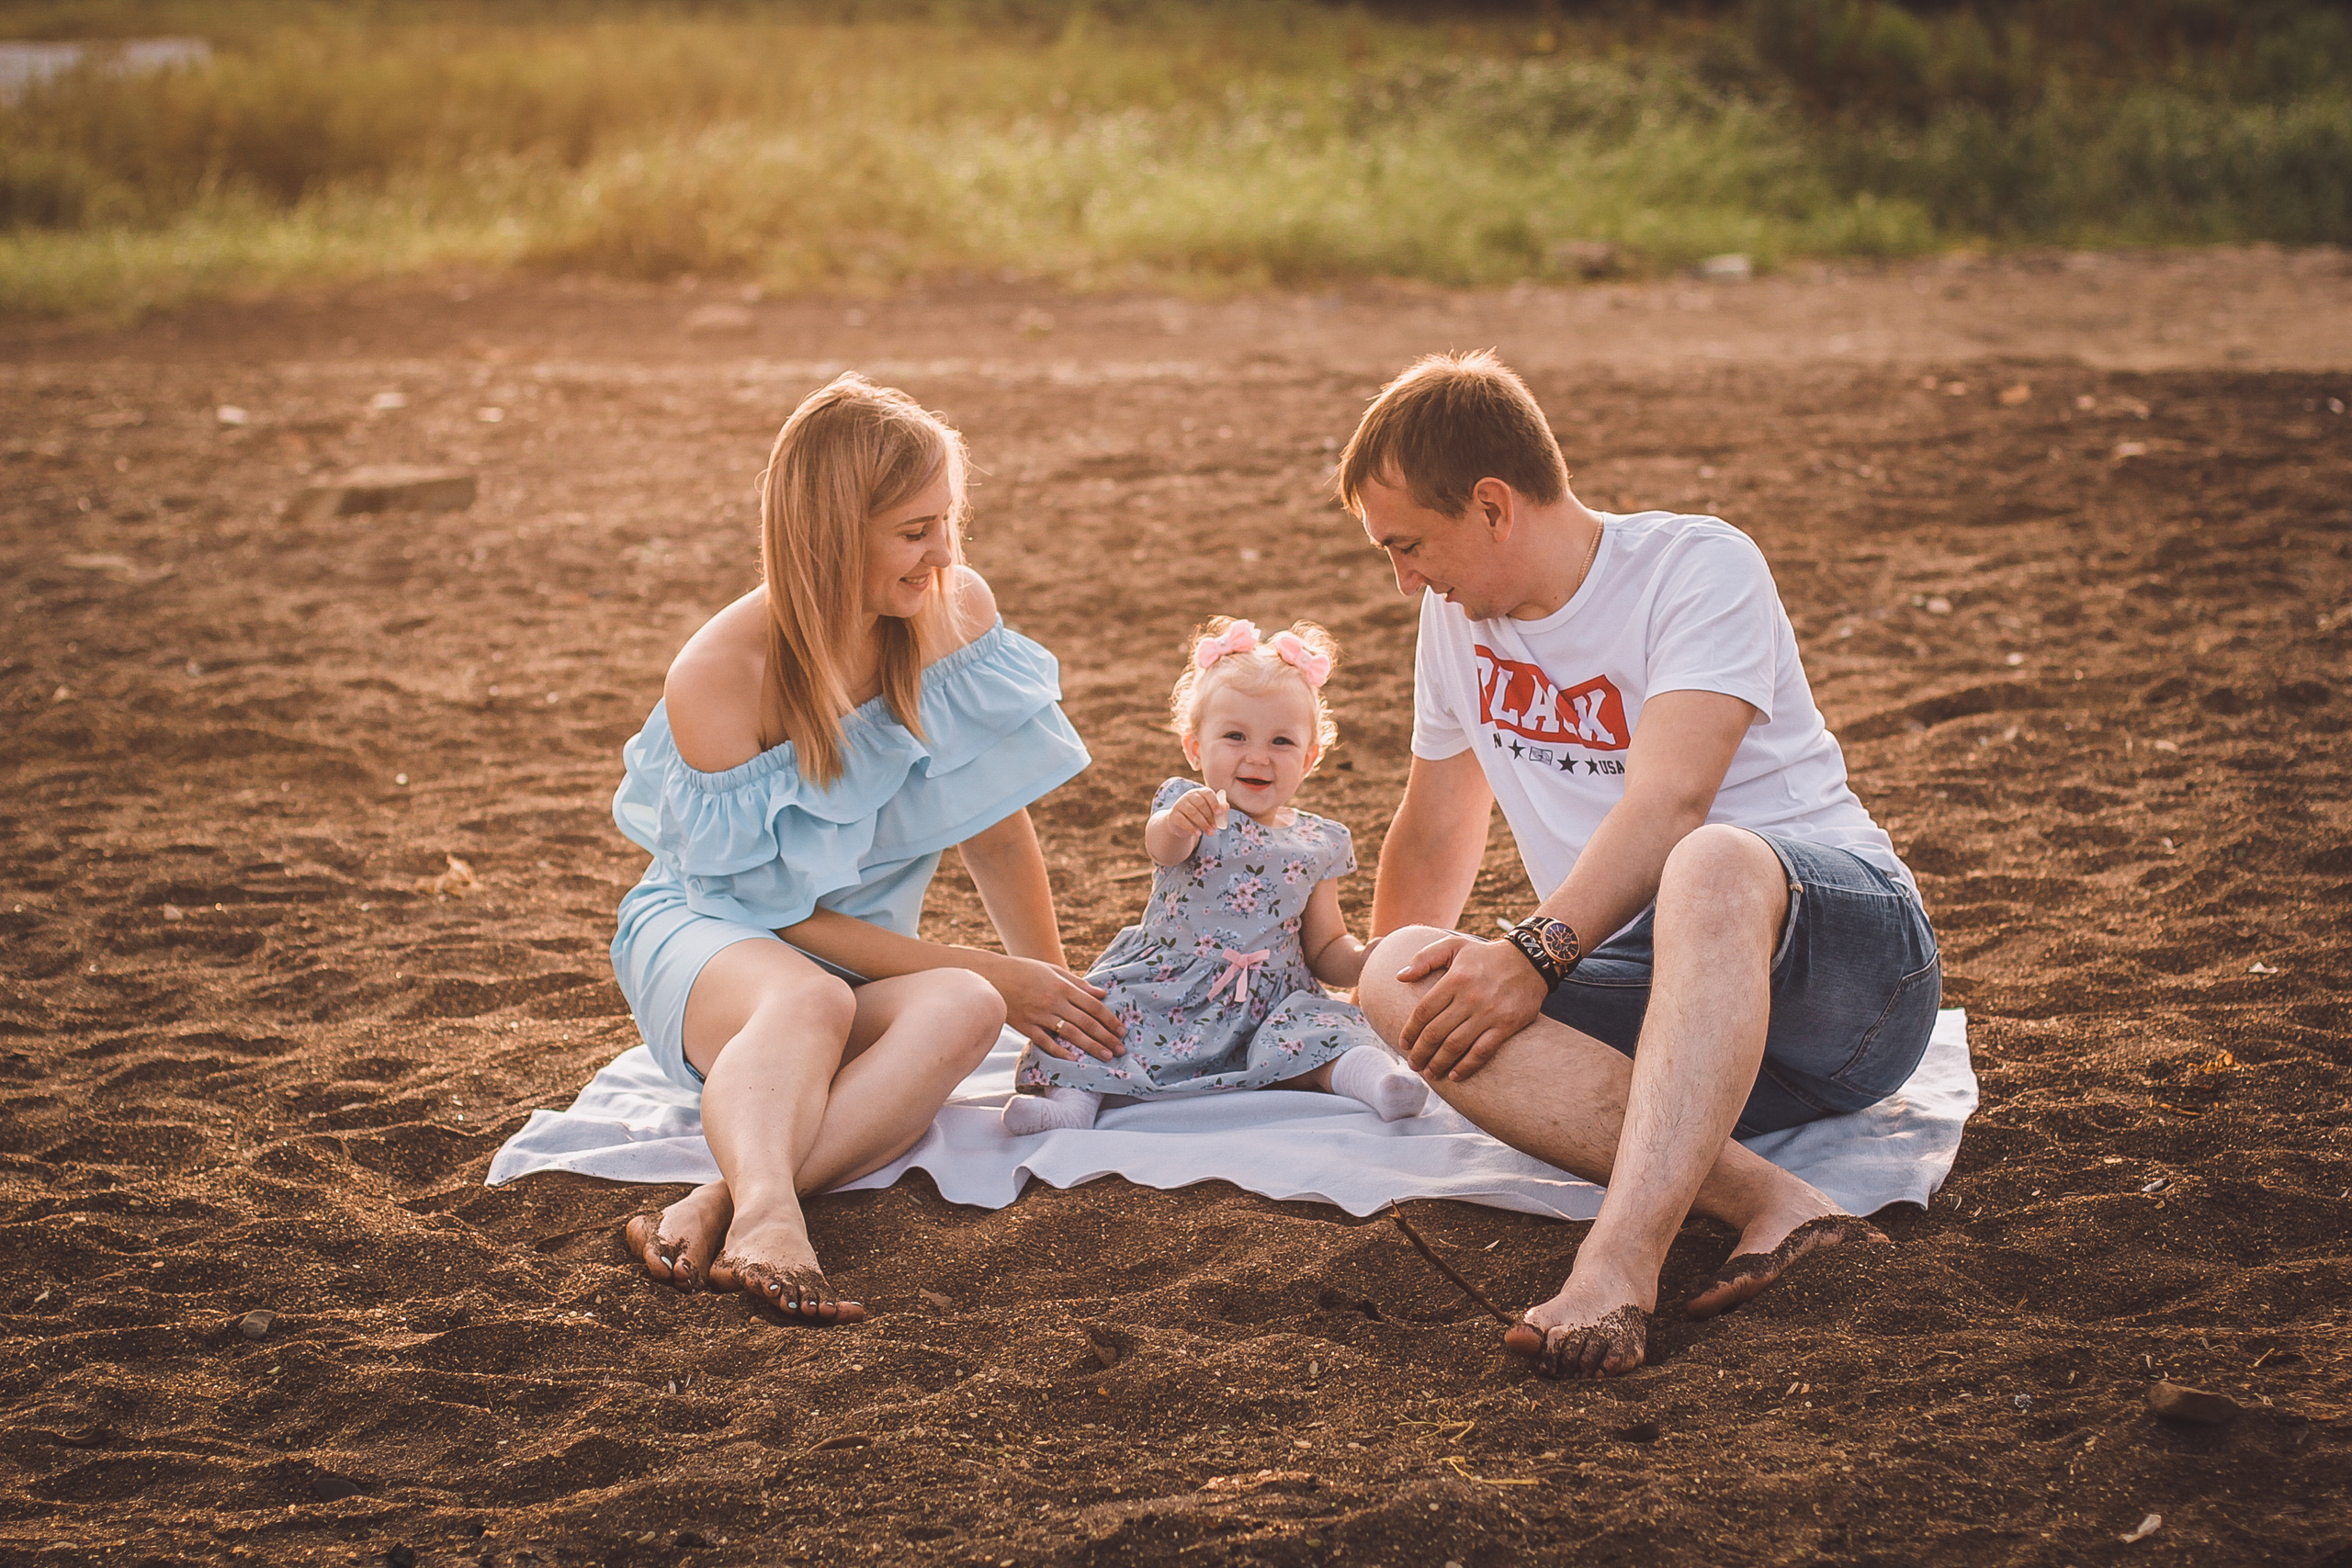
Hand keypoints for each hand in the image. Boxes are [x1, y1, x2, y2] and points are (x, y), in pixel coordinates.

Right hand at [983, 954, 1124, 1060]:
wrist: (991, 977)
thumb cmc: (1024, 971)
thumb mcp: (1052, 970)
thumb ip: (1078, 983)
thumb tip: (1102, 994)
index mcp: (1062, 986)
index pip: (1093, 1006)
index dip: (1109, 1019)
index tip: (1122, 1030)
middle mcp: (1054, 1001)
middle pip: (1086, 1022)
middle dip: (1106, 1036)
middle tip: (1120, 1049)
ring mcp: (1039, 1015)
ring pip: (1071, 1034)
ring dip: (1091, 1046)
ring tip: (1106, 1056)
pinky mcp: (1026, 1026)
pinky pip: (1046, 1042)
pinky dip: (1060, 1051)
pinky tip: (1074, 1059)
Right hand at [1168, 787, 1229, 839]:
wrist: (1180, 823)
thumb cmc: (1198, 815)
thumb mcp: (1208, 811)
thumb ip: (1218, 808)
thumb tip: (1226, 807)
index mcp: (1199, 792)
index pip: (1207, 793)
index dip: (1214, 802)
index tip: (1218, 813)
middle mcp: (1189, 796)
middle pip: (1201, 804)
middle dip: (1210, 817)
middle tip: (1215, 828)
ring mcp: (1179, 805)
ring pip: (1193, 813)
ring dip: (1203, 824)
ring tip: (1210, 833)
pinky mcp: (1173, 815)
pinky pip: (1183, 821)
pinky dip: (1191, 828)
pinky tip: (1198, 834)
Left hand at [1396, 933, 1548, 1081]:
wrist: (1530, 960)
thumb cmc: (1485, 955)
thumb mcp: (1453, 945)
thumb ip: (1424, 958)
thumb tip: (1400, 977)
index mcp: (1454, 979)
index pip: (1423, 1011)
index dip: (1410, 1031)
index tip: (1403, 1043)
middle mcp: (1470, 998)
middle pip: (1436, 1032)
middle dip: (1420, 1052)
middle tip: (1413, 1064)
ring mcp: (1489, 1014)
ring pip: (1456, 1045)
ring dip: (1438, 1063)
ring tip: (1430, 1073)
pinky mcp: (1506, 1026)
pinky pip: (1482, 1051)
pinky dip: (1467, 1066)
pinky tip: (1455, 1075)